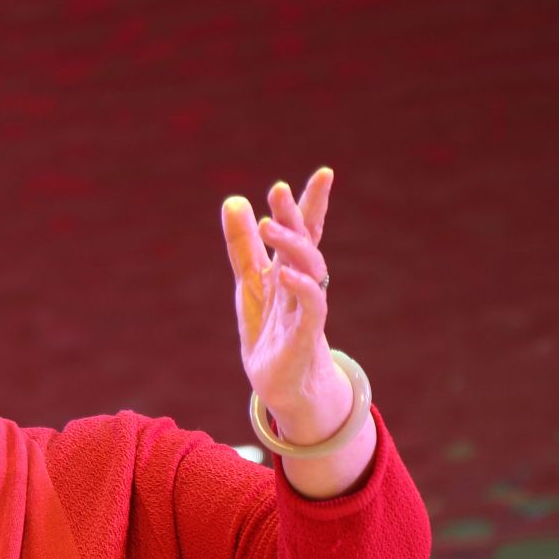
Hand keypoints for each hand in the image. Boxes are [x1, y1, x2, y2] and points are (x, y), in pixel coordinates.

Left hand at [220, 167, 349, 442]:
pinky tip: (284, 273)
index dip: (310, 203)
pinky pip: (311, 309)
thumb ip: (243, 245)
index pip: (304, 231)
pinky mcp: (304, 336)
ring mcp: (306, 309)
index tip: (324, 173)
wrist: (280, 385)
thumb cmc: (269, 331)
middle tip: (278, 188)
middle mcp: (301, 284)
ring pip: (311, 270)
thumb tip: (234, 200)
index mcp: (288, 269)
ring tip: (270, 224)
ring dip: (292, 246)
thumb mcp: (250, 283)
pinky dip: (300, 289)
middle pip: (306, 243)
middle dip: (297, 215)